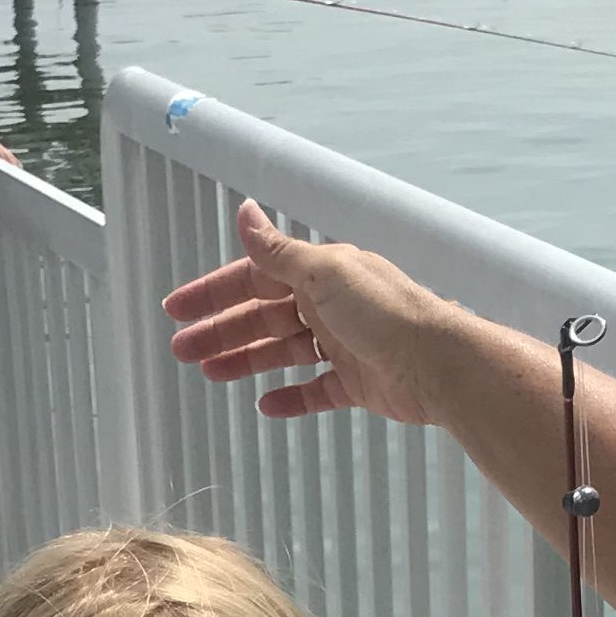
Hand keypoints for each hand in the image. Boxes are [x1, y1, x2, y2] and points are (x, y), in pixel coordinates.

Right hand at [163, 198, 446, 427]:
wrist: (437, 363)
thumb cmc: (384, 312)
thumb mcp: (323, 273)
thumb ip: (278, 251)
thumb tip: (245, 211)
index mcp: (319, 273)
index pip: (254, 278)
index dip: (214, 292)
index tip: (177, 309)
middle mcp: (330, 305)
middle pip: (263, 317)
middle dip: (221, 331)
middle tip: (182, 350)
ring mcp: (344, 345)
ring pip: (283, 351)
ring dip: (245, 361)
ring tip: (211, 374)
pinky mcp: (358, 382)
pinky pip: (316, 389)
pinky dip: (291, 397)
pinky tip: (265, 405)